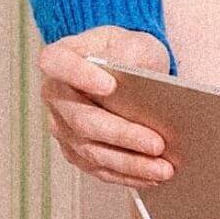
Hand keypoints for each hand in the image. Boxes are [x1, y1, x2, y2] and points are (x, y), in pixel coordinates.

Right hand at [36, 25, 174, 187]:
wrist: (125, 71)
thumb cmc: (126, 52)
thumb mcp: (131, 41)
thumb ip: (133, 55)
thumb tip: (144, 82)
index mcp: (59, 59)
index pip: (57, 64)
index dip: (80, 76)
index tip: (110, 86)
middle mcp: (55, 95)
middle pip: (82, 120)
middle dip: (123, 135)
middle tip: (157, 144)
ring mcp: (63, 127)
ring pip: (92, 151)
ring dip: (130, 163)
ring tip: (164, 168)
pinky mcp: (76, 151)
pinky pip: (99, 168)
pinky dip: (126, 175)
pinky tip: (152, 177)